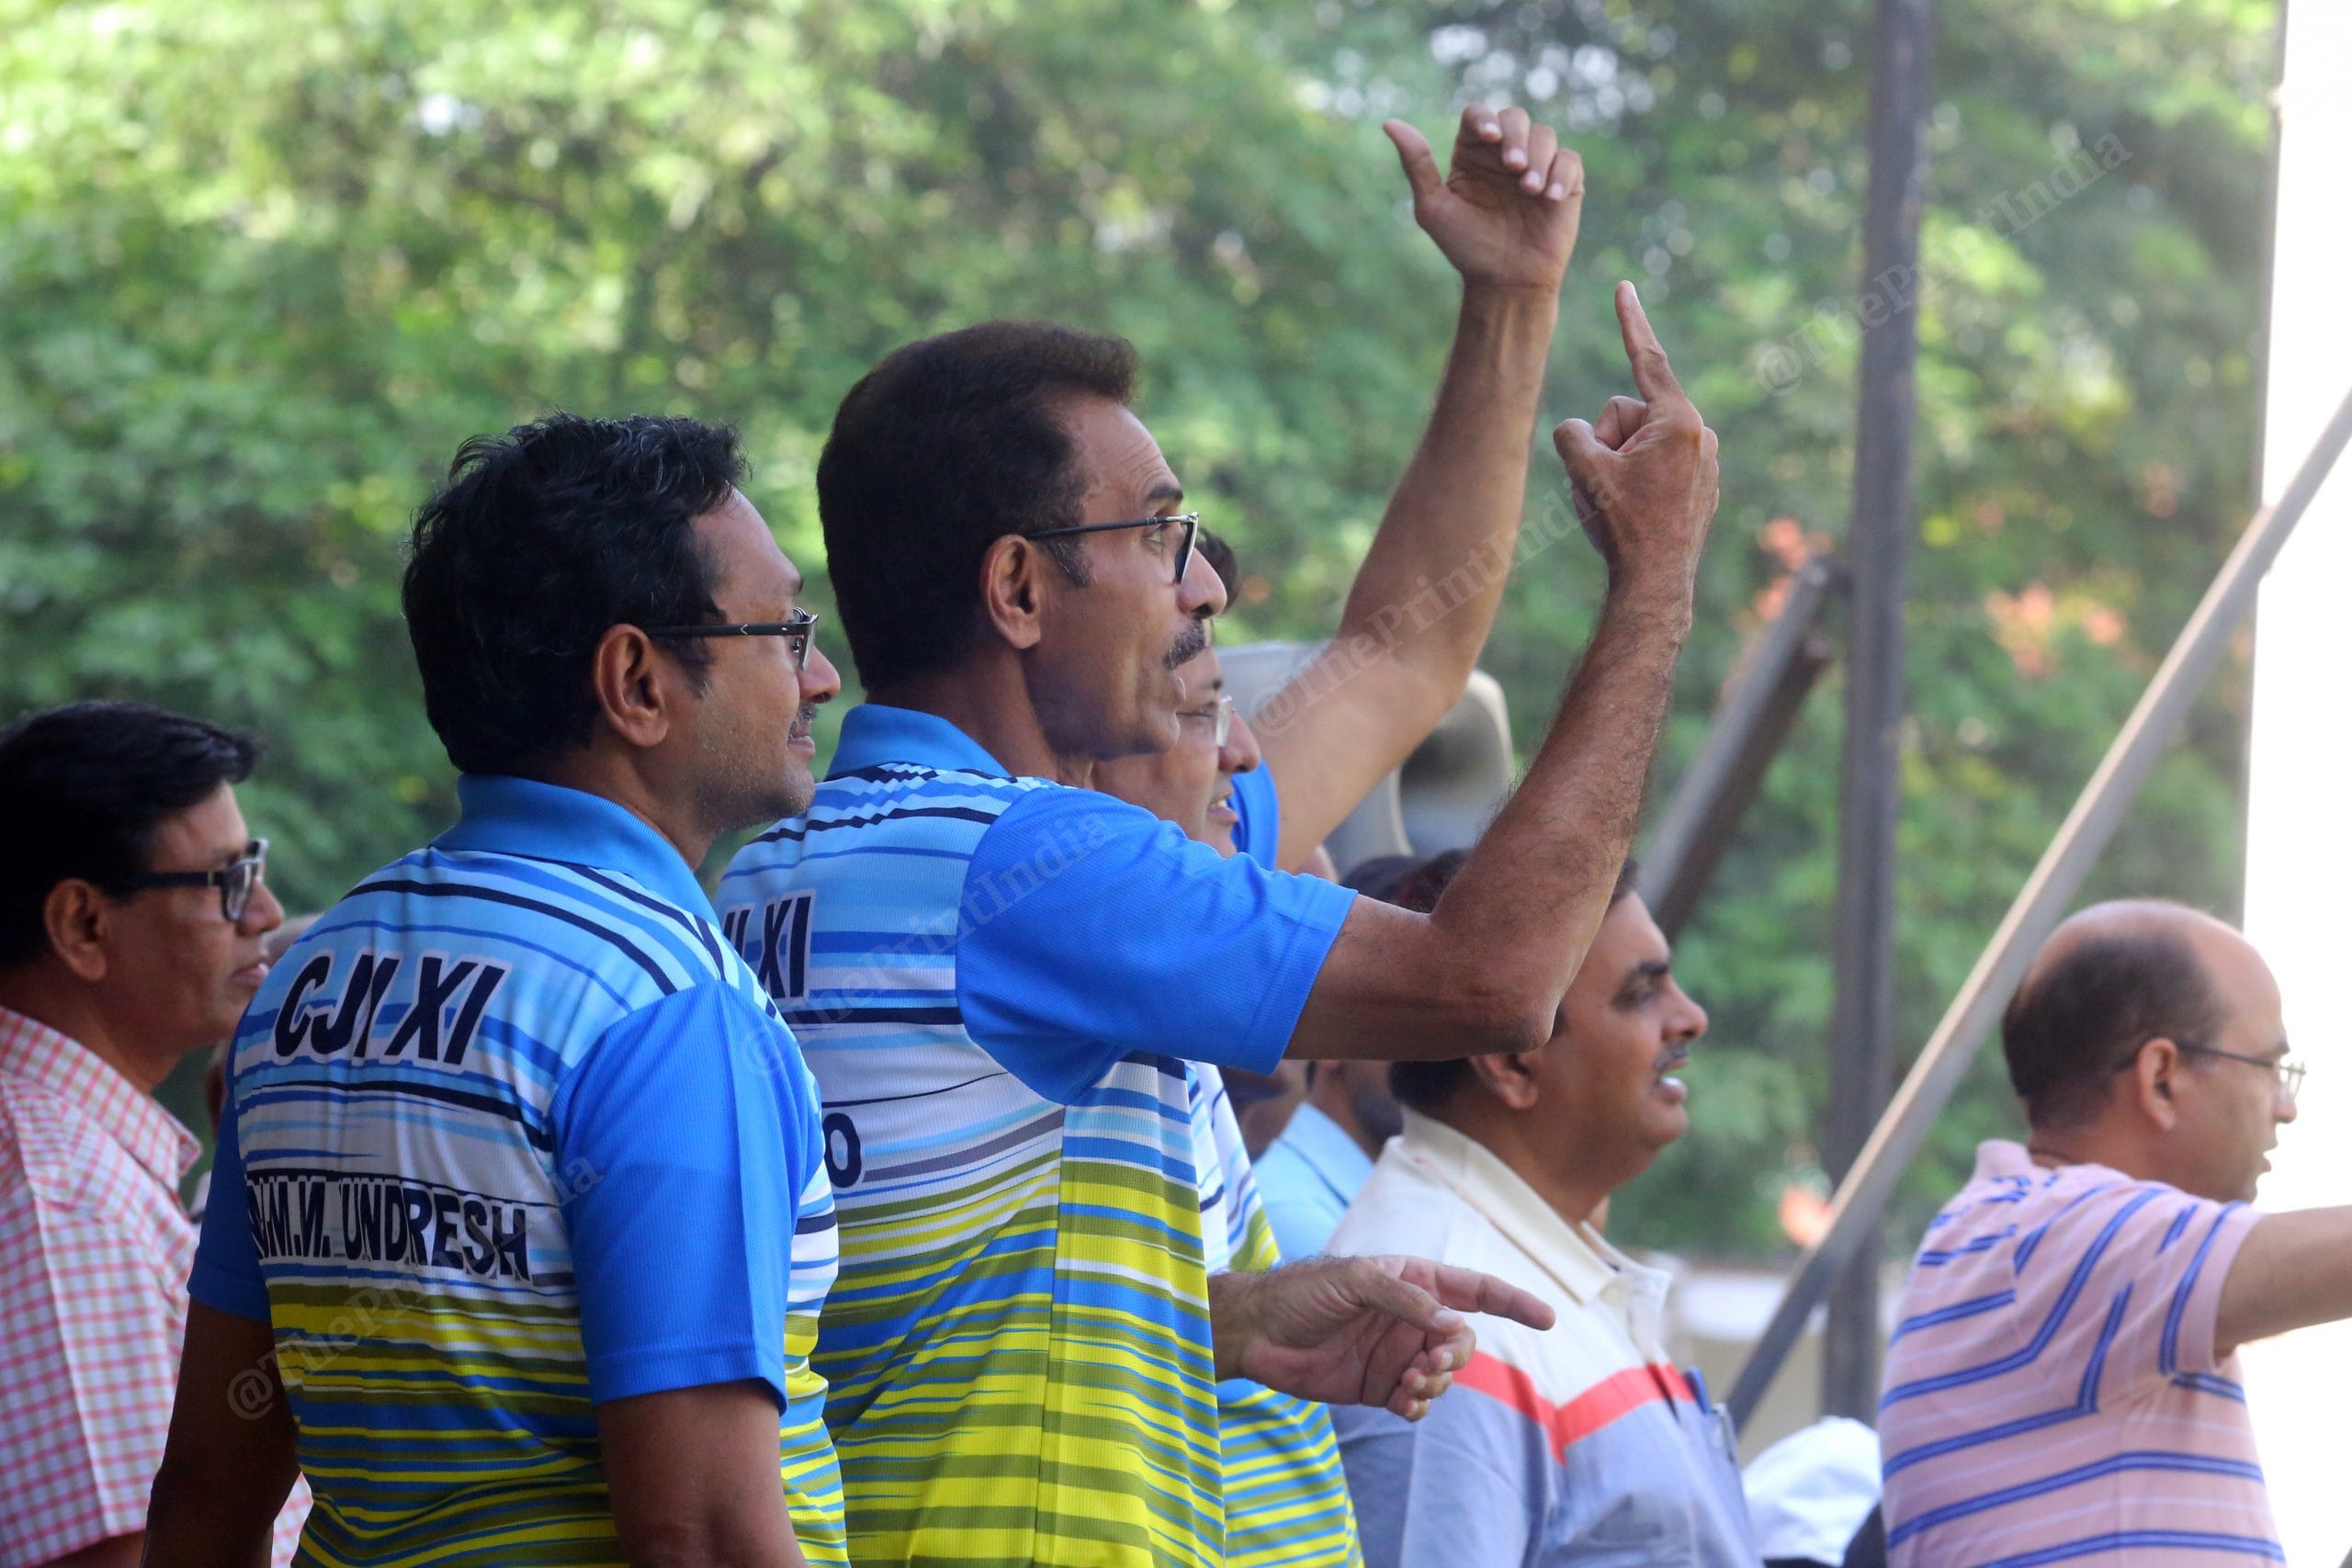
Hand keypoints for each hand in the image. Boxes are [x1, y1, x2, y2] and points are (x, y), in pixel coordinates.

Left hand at [1213, 1255, 1555, 1420]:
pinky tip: (1400, 1401)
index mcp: (1413, 1282)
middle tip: (1426, 1363)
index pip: (1475, 1289)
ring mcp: (1397, 1353)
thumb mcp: (1357, 1281)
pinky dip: (1417, 1405)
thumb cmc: (1304, 1292)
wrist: (1258, 1332)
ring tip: (1405, 1383)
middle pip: (1462, 1341)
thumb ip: (1408, 1302)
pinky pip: (1417, 1402)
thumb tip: (1456, 1326)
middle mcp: (1412, 1319)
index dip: (1513, 1301)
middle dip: (1455, 1356)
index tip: (1548, 1317)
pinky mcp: (1379, 1386)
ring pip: (1443, 1376)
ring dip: (1434, 1383)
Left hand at [1385, 105, 1583, 293]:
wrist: (1505, 282)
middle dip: (1516, 137)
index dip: (1485, 118)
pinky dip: (1561, 174)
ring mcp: (1536, 166)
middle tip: (1512, 166)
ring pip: (1544, 136)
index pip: (1478, 116)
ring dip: (1538, 157)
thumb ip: (1416, 165)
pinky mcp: (1564, 182)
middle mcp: (1504, 154)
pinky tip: (1549, 197)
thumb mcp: (1434, 208)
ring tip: (1530, 190)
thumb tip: (1389, 123)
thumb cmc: (1467, 247)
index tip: (1490, 137)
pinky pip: (1569, 161)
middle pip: (1515, 117)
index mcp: (1472, 153)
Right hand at [1554, 282, 1719, 597]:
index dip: (1630, 321)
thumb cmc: (1622, 526)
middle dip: (1608, 441)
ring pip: (1640, 443)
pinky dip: (1638, 482)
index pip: (1646, 359)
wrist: (1656, 585)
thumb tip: (1577, 430)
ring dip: (1620, 465)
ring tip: (1621, 504)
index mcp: (1677, 421)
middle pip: (1628, 413)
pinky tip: (1637, 516)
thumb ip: (1572, 433)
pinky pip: (1655, 466)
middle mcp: (1698, 434)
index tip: (1624, 286)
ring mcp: (1704, 462)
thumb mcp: (1583, 470)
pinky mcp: (1702, 486)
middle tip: (1606, 484)